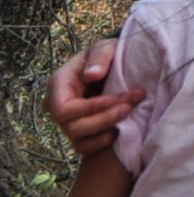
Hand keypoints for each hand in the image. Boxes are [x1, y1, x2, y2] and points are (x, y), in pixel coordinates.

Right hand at [45, 39, 139, 156]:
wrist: (117, 65)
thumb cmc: (107, 55)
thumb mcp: (104, 48)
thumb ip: (99, 58)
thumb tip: (92, 75)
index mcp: (58, 86)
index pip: (62, 109)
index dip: (88, 108)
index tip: (114, 98)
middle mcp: (59, 108)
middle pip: (73, 127)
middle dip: (105, 118)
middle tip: (131, 105)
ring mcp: (69, 123)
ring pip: (81, 140)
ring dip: (108, 128)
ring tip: (131, 112)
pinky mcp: (82, 134)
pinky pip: (87, 148)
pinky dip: (105, 141)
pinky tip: (123, 128)